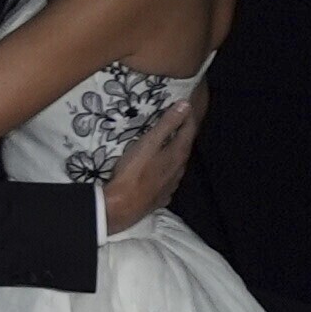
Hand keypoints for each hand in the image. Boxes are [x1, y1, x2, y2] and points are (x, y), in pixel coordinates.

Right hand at [97, 88, 201, 232]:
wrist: (121, 207)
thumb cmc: (133, 172)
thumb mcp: (148, 143)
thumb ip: (167, 124)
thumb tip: (186, 105)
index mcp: (178, 154)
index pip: (189, 129)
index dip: (188, 115)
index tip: (186, 103)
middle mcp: (179, 169)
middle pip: (185, 147)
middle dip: (182, 133)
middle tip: (177, 121)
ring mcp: (172, 185)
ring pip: (178, 165)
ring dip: (175, 153)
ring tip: (167, 145)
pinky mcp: (161, 197)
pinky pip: (169, 180)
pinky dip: (167, 171)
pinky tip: (160, 172)